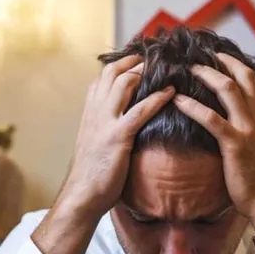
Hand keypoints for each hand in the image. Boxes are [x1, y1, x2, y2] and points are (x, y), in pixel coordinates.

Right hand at [57, 55, 174, 219]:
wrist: (82, 196)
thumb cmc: (92, 176)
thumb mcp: (94, 145)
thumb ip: (105, 130)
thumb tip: (122, 126)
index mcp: (89, 114)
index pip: (101, 78)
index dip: (120, 66)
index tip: (138, 61)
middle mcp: (95, 112)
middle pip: (112, 72)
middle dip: (134, 60)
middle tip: (155, 57)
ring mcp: (105, 123)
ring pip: (124, 83)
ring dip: (146, 71)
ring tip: (166, 67)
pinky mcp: (117, 137)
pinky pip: (139, 111)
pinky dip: (157, 98)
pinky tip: (172, 92)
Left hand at [173, 53, 254, 229]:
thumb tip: (241, 128)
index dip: (243, 67)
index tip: (226, 59)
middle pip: (244, 77)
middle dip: (224, 62)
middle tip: (204, 56)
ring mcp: (248, 130)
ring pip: (228, 89)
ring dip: (207, 75)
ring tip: (189, 70)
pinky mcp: (234, 144)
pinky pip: (211, 119)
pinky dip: (193, 106)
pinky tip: (178, 101)